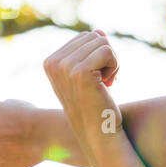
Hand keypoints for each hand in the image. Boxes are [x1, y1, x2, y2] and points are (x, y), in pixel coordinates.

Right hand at [43, 29, 122, 162]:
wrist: (100, 135)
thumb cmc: (97, 107)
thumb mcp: (90, 75)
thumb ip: (91, 51)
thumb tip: (99, 31)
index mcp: (50, 62)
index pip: (85, 37)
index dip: (98, 56)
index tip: (96, 79)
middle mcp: (53, 62)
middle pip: (94, 37)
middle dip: (106, 57)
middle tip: (103, 82)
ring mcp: (64, 67)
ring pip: (102, 43)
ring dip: (112, 64)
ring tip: (105, 84)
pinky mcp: (80, 72)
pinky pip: (109, 52)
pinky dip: (115, 67)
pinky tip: (108, 85)